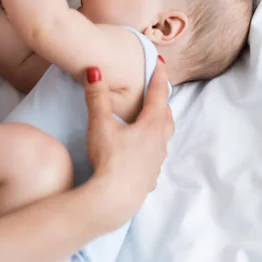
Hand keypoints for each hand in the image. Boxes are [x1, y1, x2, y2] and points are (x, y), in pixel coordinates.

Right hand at [84, 61, 173, 230]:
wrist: (113, 200)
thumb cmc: (108, 160)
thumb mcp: (100, 125)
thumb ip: (97, 97)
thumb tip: (95, 70)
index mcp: (151, 126)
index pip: (158, 94)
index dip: (159, 75)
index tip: (160, 61)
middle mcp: (159, 142)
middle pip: (166, 116)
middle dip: (162, 100)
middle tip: (157, 90)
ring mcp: (156, 162)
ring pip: (164, 137)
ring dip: (160, 123)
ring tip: (153, 119)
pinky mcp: (150, 178)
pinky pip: (156, 156)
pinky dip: (153, 146)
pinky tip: (143, 152)